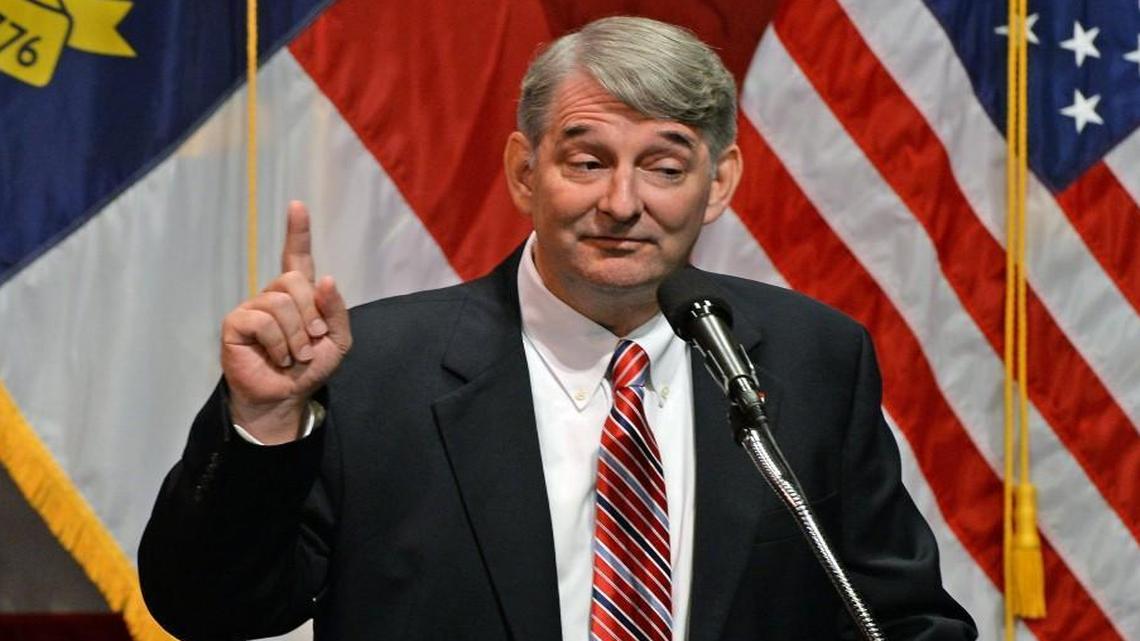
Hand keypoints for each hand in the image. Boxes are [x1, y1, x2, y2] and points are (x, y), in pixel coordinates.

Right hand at [221, 201, 352, 442]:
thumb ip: (336, 311)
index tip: (297, 206)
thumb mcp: (337, 340)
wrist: (287, 397)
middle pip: (294, 280)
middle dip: (311, 314)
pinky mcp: (236, 324)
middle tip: (312, 341)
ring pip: (281, 303)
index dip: (297, 231)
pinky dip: (278, 343)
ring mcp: (252, 307)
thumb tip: (326, 279)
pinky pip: (262, 321)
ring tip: (295, 356)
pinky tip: (277, 357)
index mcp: (299, 295)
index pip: (296, 256)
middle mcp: (274, 295)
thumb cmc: (309, 368)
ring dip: (296, 336)